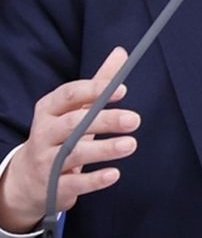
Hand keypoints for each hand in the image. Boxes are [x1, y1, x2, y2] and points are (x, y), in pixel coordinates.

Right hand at [0, 47, 140, 232]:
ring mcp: (45, 160)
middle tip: (134, 119)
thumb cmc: (61, 134)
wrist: (29, 178)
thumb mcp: (76, 107)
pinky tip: (114, 174)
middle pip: (74, 124)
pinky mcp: (51, 186)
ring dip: (105, 149)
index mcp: (48, 108)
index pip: (69, 94)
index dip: (95, 90)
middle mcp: (44, 132)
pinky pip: (73, 183)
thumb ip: (99, 81)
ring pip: (74, 153)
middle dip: (105, 120)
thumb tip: (121, 52)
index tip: (122, 90)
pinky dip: (94, 180)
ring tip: (131, 144)